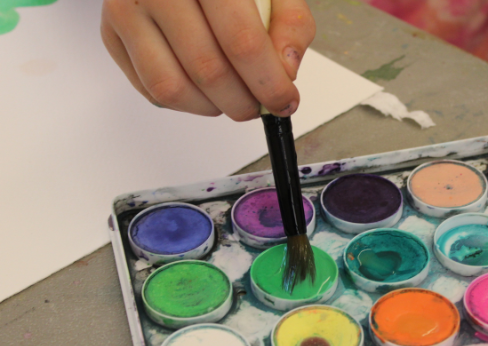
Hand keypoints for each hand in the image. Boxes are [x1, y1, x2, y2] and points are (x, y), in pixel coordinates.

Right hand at [101, 0, 315, 119]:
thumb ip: (291, 23)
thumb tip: (285, 71)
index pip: (241, 41)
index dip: (268, 83)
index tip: (284, 101)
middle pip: (207, 70)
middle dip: (243, 102)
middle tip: (260, 105)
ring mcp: (126, 9)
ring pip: (172, 87)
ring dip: (212, 108)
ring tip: (233, 98)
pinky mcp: (111, 33)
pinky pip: (150, 90)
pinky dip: (185, 102)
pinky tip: (204, 89)